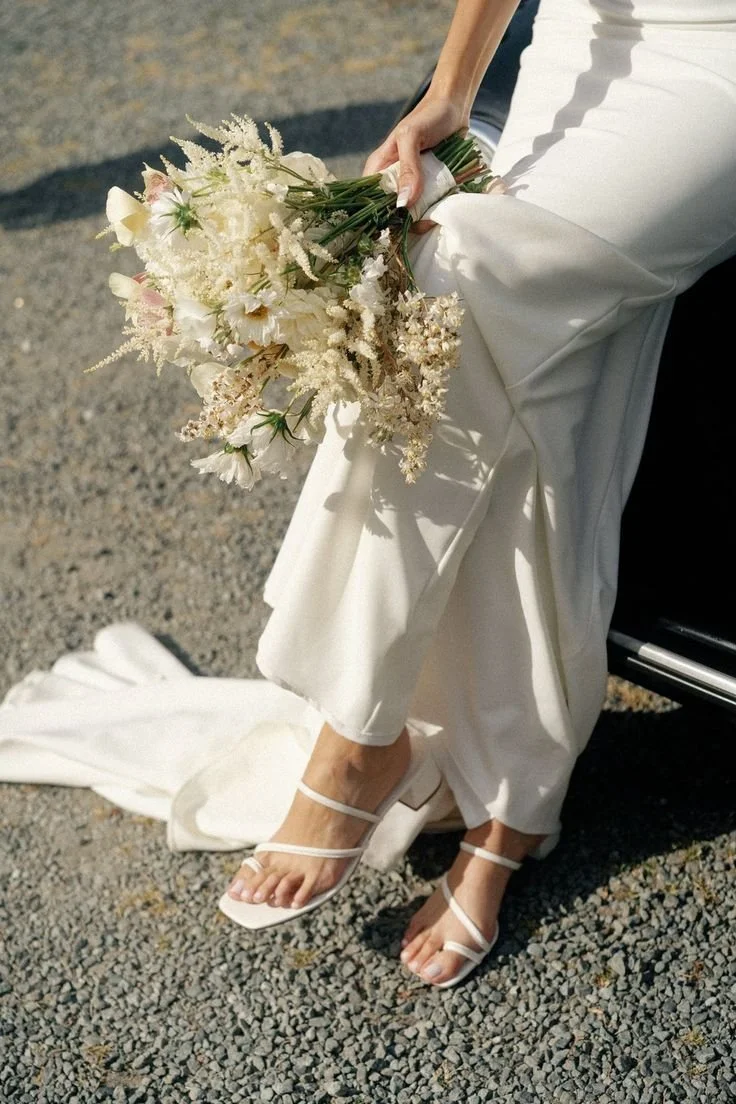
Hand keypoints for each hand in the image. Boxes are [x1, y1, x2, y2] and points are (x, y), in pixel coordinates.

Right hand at [363, 93, 468, 233]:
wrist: (456, 105)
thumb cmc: (429, 114)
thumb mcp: (412, 137)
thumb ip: (408, 168)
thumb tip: (404, 202)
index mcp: (380, 167)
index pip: (370, 199)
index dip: (378, 215)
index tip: (395, 225)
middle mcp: (394, 179)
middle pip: (392, 211)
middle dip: (405, 222)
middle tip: (423, 222)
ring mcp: (413, 184)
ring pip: (412, 213)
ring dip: (423, 218)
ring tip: (435, 216)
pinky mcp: (430, 187)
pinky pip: (429, 205)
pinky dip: (436, 210)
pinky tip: (442, 210)